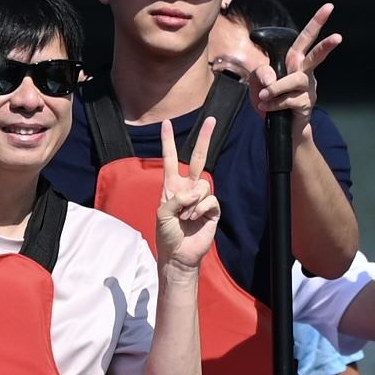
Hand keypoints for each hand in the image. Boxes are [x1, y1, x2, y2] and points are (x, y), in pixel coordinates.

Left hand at [156, 113, 221, 276]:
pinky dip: (200, 209)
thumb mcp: (162, 212)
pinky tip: (194, 219)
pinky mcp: (212, 209)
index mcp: (171, 185)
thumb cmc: (167, 234)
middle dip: (204, 138)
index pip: (170, 158)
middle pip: (198, 157)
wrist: (179, 255)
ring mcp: (201, 198)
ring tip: (185, 217)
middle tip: (211, 119)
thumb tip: (196, 191)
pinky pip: (210, 199)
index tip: (166, 123)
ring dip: (192, 202)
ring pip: (203, 184)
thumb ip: (176, 197)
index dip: (168, 141)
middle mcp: (188, 188)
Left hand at [255, 4, 343, 131]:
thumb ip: (262, 72)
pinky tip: (265, 107)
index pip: (306, 38)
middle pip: (316, 56)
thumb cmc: (272, 98)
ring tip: (264, 94)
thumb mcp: (259, 81)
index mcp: (296, 60)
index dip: (317, 22)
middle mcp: (305, 71)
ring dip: (277, 87)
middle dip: (327, 45)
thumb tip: (271, 80)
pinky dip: (272, 103)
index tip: (330, 6)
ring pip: (294, 80)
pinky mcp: (306, 104)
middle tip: (339, 37)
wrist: (282, 128)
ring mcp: (308, 88)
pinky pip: (287, 100)